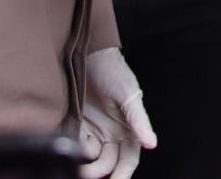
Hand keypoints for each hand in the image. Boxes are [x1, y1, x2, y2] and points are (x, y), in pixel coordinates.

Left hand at [78, 47, 156, 178]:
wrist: (88, 54)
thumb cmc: (114, 72)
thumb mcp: (129, 96)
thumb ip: (139, 121)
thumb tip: (152, 144)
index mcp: (129, 129)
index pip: (128, 159)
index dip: (123, 174)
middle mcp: (112, 133)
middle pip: (109, 163)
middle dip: (100, 172)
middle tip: (86, 175)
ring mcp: (94, 130)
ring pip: (91, 158)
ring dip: (86, 165)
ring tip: (77, 168)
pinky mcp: (77, 124)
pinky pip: (75, 145)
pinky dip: (72, 150)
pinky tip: (69, 149)